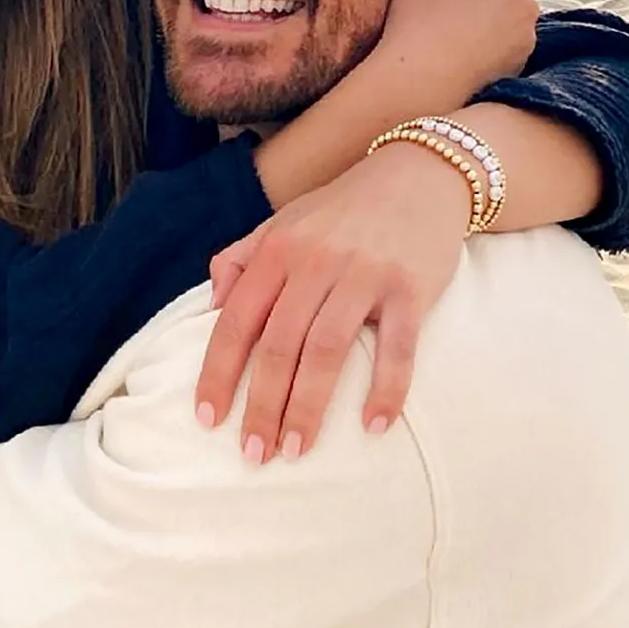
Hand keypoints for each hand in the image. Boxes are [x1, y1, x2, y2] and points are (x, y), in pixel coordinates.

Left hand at [192, 140, 474, 460]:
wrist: (420, 172)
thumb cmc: (345, 208)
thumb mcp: (284, 221)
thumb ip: (243, 258)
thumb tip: (214, 305)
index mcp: (278, 250)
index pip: (237, 320)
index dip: (218, 372)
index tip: (207, 419)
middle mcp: (315, 262)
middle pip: (279, 345)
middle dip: (262, 405)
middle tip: (254, 455)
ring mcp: (364, 275)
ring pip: (327, 351)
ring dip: (308, 407)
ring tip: (296, 450)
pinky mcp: (410, 288)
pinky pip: (397, 348)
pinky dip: (386, 390)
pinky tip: (374, 427)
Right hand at [372, 0, 537, 102]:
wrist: (422, 75)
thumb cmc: (421, 12)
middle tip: (443, 1)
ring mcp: (527, 31)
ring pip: (506, 9)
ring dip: (487, 11)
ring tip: (452, 27)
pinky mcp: (522, 58)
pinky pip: (507, 38)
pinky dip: (491, 38)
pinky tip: (462, 47)